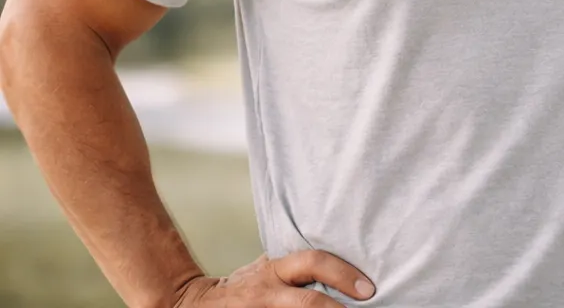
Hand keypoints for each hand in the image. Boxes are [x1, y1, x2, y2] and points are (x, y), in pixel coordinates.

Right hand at [173, 250, 375, 306]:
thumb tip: (336, 264)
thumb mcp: (266, 268)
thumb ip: (293, 268)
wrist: (192, 304)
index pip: (313, 263)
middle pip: (308, 302)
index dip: (342, 273)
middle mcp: (267, 292)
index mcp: (274, 270)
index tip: (367, 289)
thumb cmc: (241, 286)